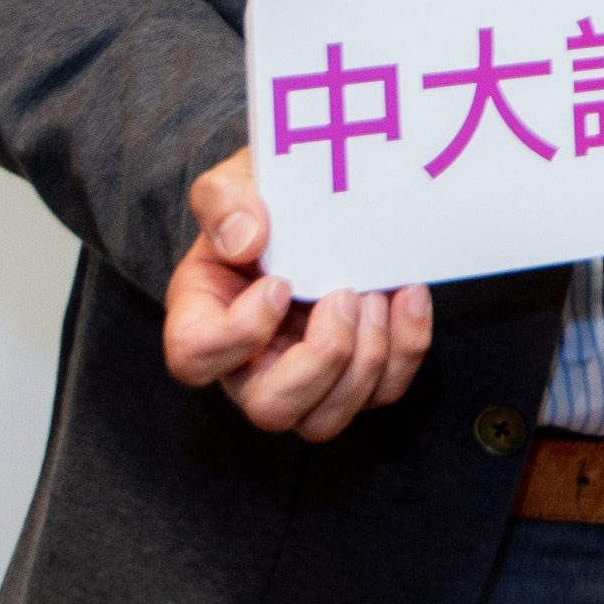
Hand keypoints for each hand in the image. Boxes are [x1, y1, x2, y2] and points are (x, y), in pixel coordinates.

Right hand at [161, 147, 433, 440]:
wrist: (324, 201)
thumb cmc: (269, 201)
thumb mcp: (236, 183)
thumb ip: (224, 201)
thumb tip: (246, 239)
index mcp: (203, 317)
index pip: (195, 359)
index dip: (241, 332)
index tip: (282, 283)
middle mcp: (246, 364)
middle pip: (270, 410)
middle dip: (321, 359)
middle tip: (344, 294)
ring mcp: (301, 379)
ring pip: (325, 420)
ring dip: (366, 357)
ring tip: (375, 293)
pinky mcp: (353, 377)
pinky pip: (381, 392)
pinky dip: (405, 348)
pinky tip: (408, 295)